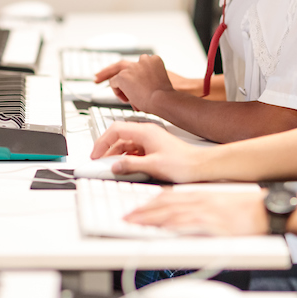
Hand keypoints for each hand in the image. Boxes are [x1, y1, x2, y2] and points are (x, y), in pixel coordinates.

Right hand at [90, 119, 206, 183]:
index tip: (95, 154)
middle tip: (98, 161)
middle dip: (107, 148)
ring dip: (116, 155)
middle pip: (119, 137)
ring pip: (126, 145)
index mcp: (145, 132)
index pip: (115, 129)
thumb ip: (130, 165)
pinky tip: (124, 167)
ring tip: (109, 166)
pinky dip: (126, 158)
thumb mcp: (152, 166)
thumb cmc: (183, 162)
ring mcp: (150, 141)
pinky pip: (134, 151)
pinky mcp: (154, 149)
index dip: (102, 141)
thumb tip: (114, 165)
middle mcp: (146, 133)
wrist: (201, 166)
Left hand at [104, 55, 173, 111]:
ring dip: (113, 82)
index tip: (125, 78)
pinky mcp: (123, 76)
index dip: (129, 73)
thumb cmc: (166, 95)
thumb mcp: (160, 84)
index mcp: (153, 61)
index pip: (137, 64)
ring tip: (103, 84)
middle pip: (121, 64)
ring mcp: (132, 68)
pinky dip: (117, 92)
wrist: (164, 98)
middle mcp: (141, 61)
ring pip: (118, 75)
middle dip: (109, 70)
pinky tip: (125, 99)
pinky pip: (114, 83)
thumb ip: (149, 85)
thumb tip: (141, 96)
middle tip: (98, 76)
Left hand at [126, 189, 267, 235]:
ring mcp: (205, 213)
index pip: (169, 197)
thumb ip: (202, 209)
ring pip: (171, 214)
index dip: (149, 203)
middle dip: (143, 212)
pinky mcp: (212, 224)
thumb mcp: (220, 204)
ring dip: (150, 219)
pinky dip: (171, 228)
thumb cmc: (247, 210)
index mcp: (201, 196)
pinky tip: (160, 230)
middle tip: (126, 217)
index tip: (136, 209)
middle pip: (165, 205)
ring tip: (133, 223)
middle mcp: (199, 202)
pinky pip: (187, 226)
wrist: (266, 210)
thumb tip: (187, 220)